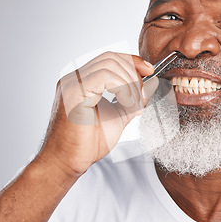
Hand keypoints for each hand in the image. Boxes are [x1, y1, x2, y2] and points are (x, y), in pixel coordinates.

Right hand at [38, 51, 157, 176]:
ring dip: (130, 83)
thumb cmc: (88, 143)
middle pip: (111, 58)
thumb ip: (134, 99)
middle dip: (134, 74)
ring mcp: (72, 83)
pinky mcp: (73, 92)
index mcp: (83, 81)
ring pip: (109, 65)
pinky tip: (126, 104)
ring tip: (134, 105)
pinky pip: (104, 77)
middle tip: (141, 97)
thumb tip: (151, 83)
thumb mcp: (119, 116)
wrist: (69, 162)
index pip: (110, 58)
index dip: (132, 61)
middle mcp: (75, 78)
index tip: (149, 70)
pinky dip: (122, 88)